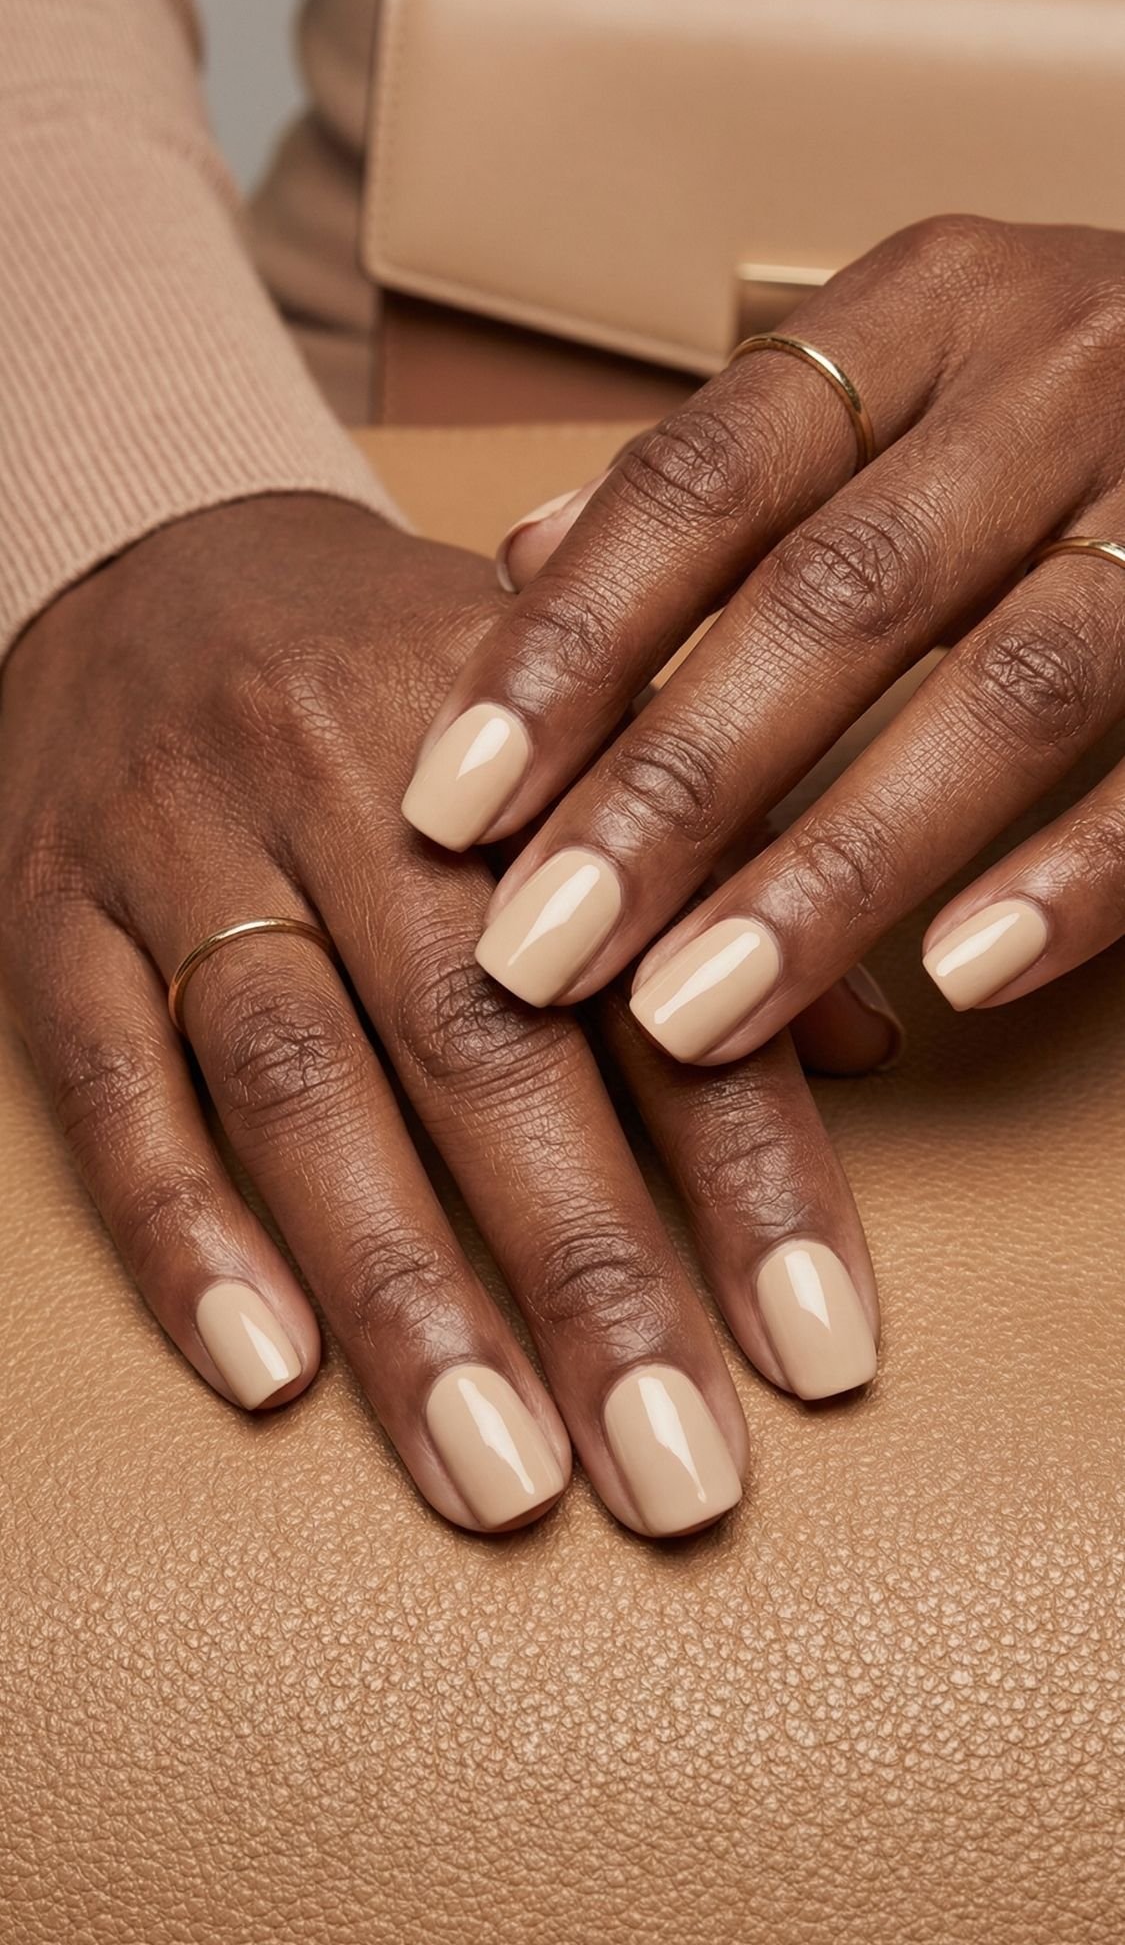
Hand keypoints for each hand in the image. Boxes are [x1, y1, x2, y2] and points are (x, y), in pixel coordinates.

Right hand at [0, 497, 886, 1539]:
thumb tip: (861, 1045)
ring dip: (403, 1295)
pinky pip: (111, 1085)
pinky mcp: (54, 914)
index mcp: (518, 726)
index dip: (750, 1165)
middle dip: (590, 1273)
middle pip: (480, 1041)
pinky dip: (184, 1235)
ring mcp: (184, 845)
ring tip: (499, 1477)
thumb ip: (709, 865)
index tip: (821, 1348)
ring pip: (298, 1085)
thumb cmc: (395, 669)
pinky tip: (269, 1374)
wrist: (152, 560)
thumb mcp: (572, 712)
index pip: (657, 967)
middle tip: (674, 1474)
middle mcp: (349, 776)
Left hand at [407, 216, 1124, 1059]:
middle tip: (537, 955)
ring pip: (1004, 692)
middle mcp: (1057, 373)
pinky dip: (1070, 877)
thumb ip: (725, 479)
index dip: (567, 647)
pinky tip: (951, 982)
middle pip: (832, 598)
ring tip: (692, 1014)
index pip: (702, 477)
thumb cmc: (1060, 395)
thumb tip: (519, 561)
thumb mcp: (895, 377)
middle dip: (670, 792)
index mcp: (926, 308)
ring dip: (833, 869)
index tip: (448, 803)